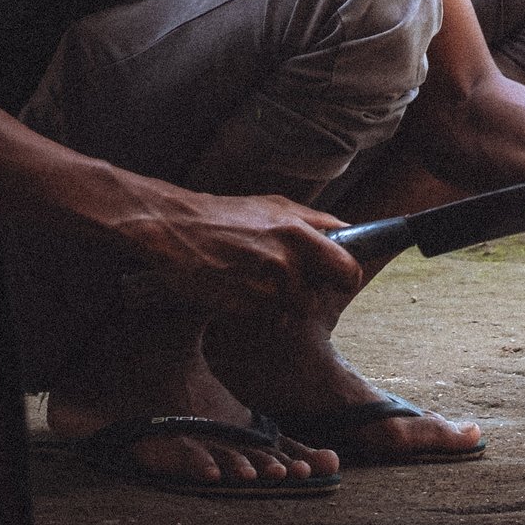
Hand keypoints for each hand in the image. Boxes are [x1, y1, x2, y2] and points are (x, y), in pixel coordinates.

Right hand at [124, 187, 364, 314]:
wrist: (175, 230)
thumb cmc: (225, 215)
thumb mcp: (274, 206)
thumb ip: (314, 221)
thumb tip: (349, 232)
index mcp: (297, 233)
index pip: (348, 270)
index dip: (345, 277)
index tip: (338, 278)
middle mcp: (284, 263)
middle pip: (319, 299)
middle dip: (311, 294)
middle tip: (295, 282)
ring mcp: (262, 290)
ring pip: (291, 312)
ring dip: (282, 304)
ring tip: (259, 281)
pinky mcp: (242, 309)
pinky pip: (266, 319)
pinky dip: (259, 310)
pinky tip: (243, 289)